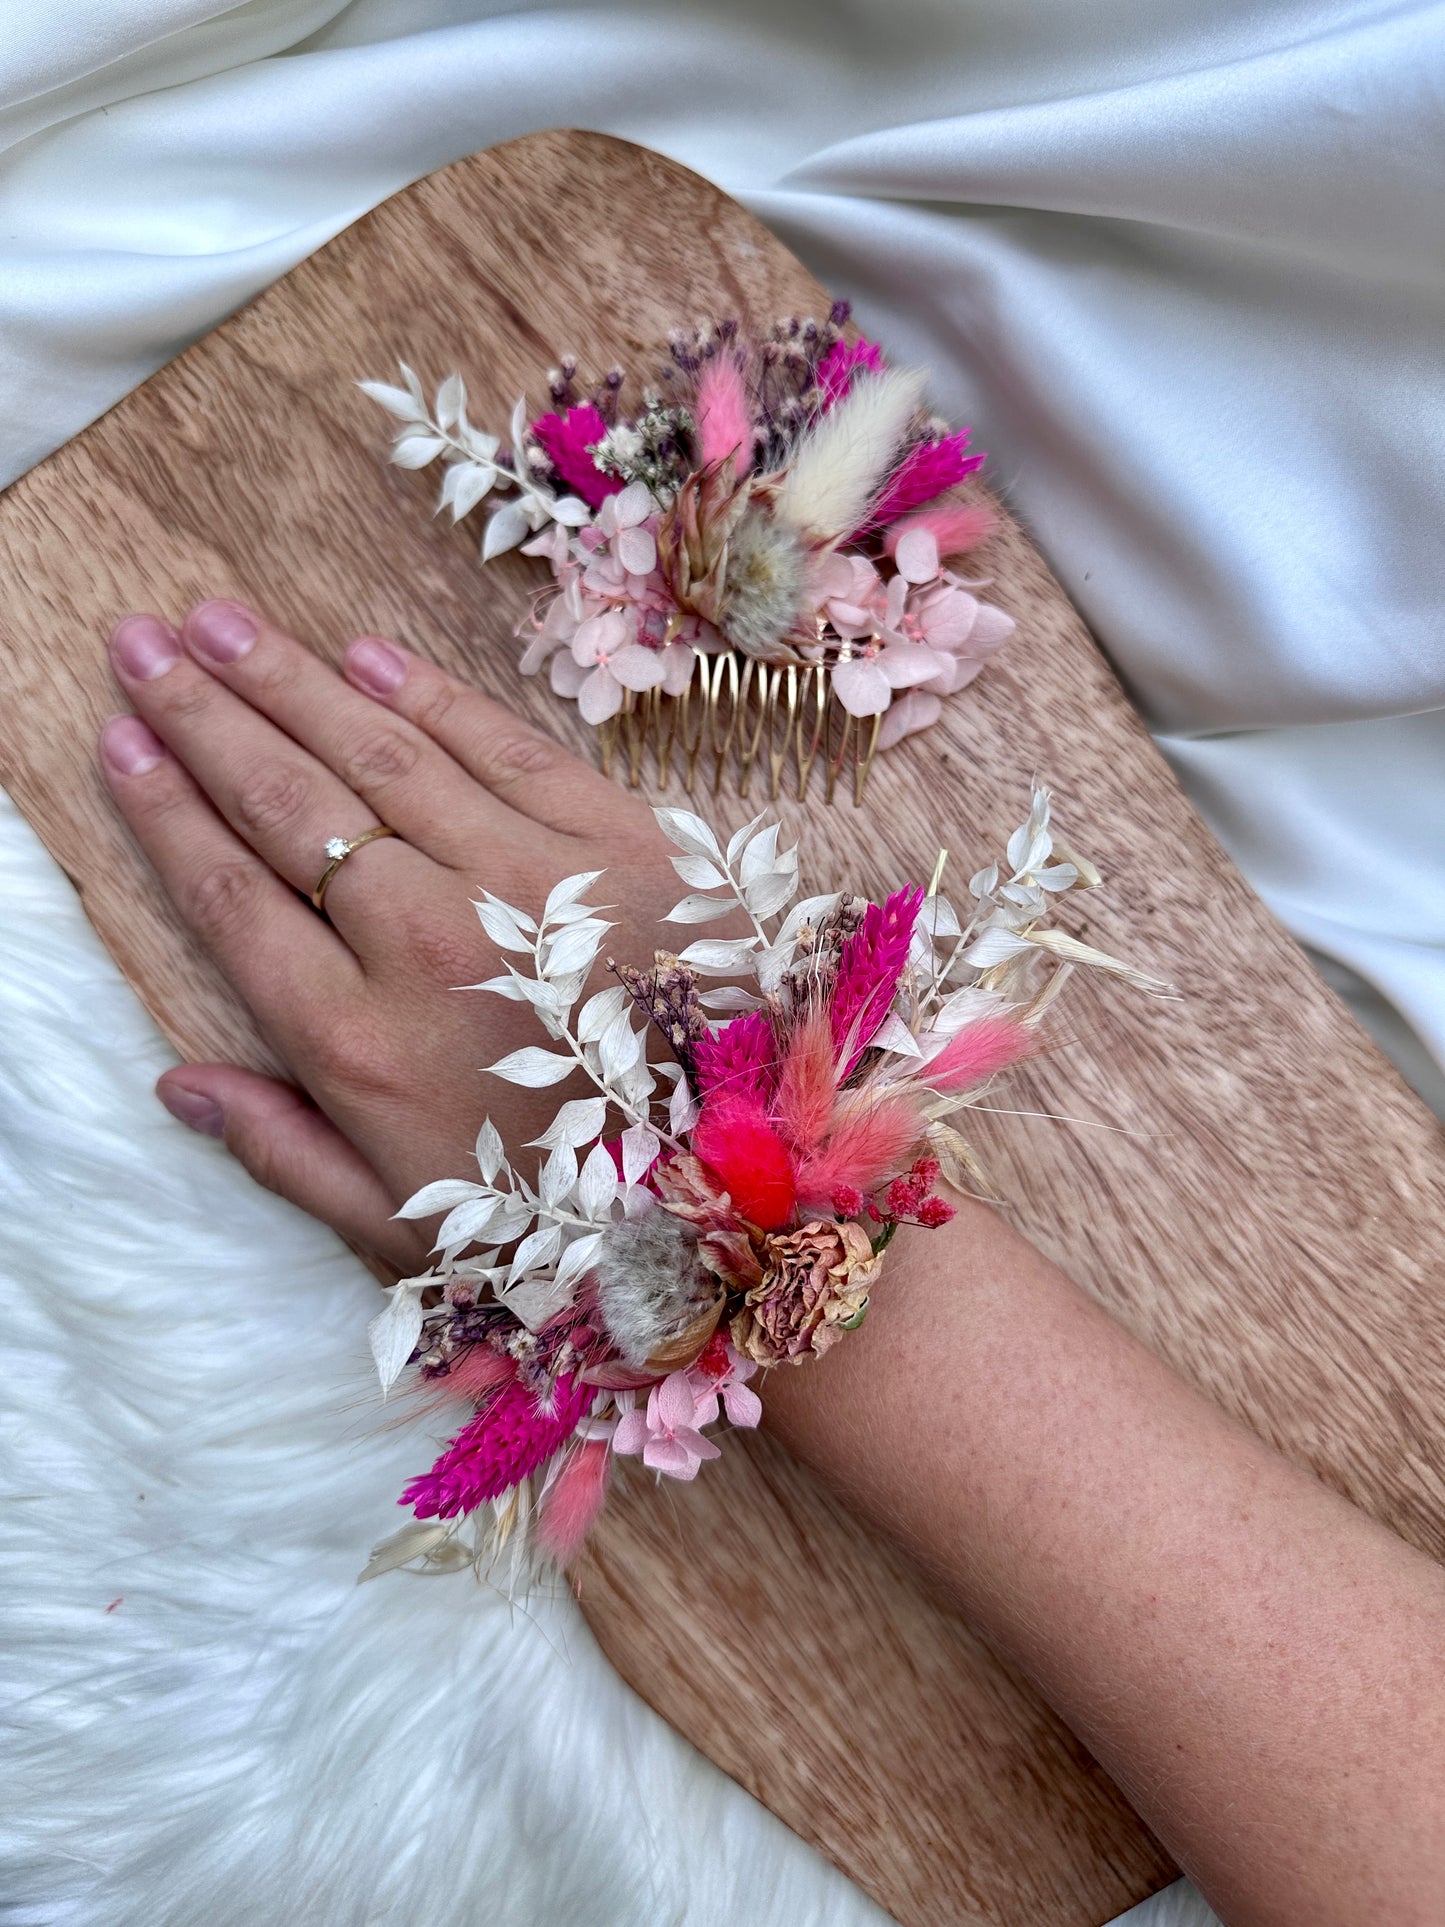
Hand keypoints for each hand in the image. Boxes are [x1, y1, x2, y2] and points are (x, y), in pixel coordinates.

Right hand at [100, 599, 676, 1271]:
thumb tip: (179, 1083)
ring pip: (379, 758)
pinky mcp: (620, 844)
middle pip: (288, 806)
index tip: (122, 742)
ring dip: (291, 680)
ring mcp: (526, 882)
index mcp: (361, 1046)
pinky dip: (430, 697)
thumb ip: (286, 1153)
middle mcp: (428, 944)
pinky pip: (503, 748)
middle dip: (203, 717)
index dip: (167, 811)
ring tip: (222, 622)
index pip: (233, 899)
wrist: (760, 1181)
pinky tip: (367, 655)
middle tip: (145, 641)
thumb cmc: (574, 1216)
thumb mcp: (410, 1228)